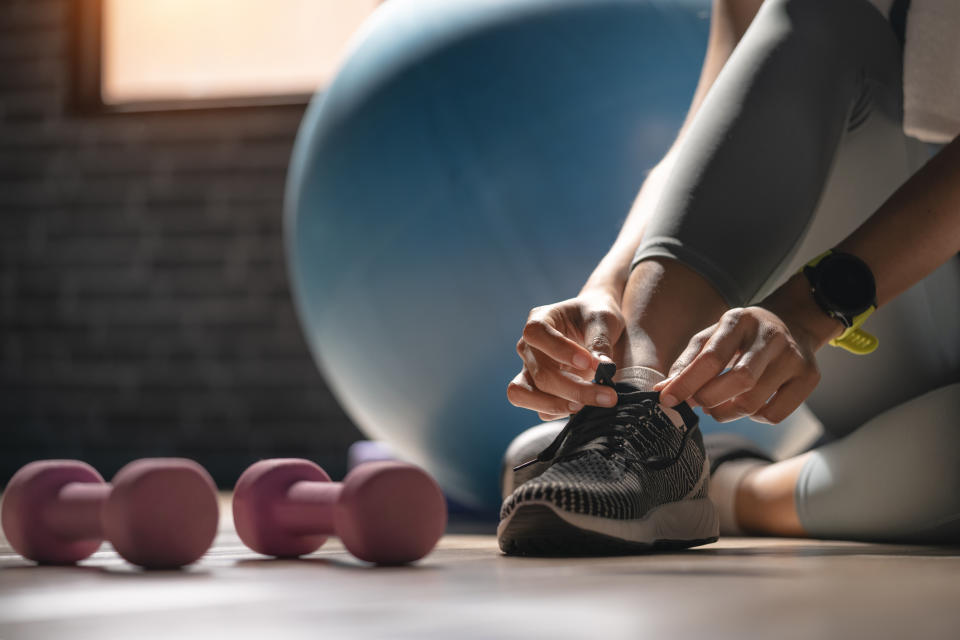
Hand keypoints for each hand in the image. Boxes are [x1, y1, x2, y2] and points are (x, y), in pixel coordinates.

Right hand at [507, 290, 624, 420]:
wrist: (595, 325)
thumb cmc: (596, 316)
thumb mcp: (603, 320)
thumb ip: (601, 341)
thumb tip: (603, 369)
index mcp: (539, 321)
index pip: (537, 334)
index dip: (560, 350)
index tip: (589, 362)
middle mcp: (527, 347)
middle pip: (540, 373)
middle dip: (574, 389)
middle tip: (608, 395)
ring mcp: (529, 370)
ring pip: (524, 394)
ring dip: (557, 405)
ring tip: (586, 407)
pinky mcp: (537, 391)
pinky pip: (539, 409)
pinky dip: (559, 412)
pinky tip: (583, 408)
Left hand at [653, 306, 821, 423]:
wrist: (792, 323)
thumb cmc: (741, 336)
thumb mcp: (713, 337)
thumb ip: (688, 361)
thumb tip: (663, 390)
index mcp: (739, 321)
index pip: (711, 357)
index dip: (686, 383)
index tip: (666, 399)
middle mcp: (771, 336)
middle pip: (739, 381)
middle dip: (709, 399)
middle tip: (697, 404)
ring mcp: (794, 357)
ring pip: (755, 402)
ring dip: (727, 412)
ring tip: (717, 405)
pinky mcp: (810, 377)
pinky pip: (775, 414)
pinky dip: (754, 417)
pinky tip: (747, 404)